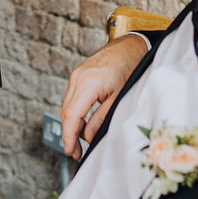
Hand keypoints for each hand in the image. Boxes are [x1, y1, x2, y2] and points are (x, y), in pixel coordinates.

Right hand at [60, 34, 148, 157]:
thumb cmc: (130, 67)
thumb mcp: (120, 97)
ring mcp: (76, 75)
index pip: (72, 116)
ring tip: (81, 141)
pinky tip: (84, 124)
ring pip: (68, 106)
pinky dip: (76, 113)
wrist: (131, 45)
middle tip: (76, 153)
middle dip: (69, 134)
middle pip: (66, 112)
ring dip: (73, 124)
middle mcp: (78, 78)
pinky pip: (72, 98)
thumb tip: (88, 137)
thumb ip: (102, 118)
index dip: (69, 136)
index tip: (70, 151)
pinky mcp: (79, 75)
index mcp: (88, 83)